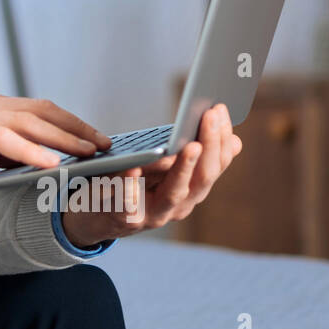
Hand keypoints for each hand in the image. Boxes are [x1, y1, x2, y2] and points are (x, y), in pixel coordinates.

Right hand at [0, 90, 111, 184]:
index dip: (70, 122)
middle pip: (43, 111)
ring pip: (31, 121)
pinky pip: (5, 140)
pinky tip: (51, 162)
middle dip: (78, 128)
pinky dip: (32, 150)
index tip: (94, 137)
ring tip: (89, 153)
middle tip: (105, 144)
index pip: (39, 108)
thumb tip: (35, 160)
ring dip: (64, 138)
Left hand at [58, 102, 241, 248]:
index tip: (219, 109)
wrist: (94, 216)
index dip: (221, 138)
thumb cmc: (131, 185)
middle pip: (203, 178)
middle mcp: (180, 205)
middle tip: (209, 115)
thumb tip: (233, 139)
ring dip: (184, 168)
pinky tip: (133, 165)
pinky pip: (130, 203)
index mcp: (192, 190)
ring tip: (190, 146)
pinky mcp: (126, 219)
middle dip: (210, 145)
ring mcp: (155, 215)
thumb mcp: (163, 169)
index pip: (216, 165)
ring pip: (176, 192)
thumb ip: (191, 156)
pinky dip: (132, 183)